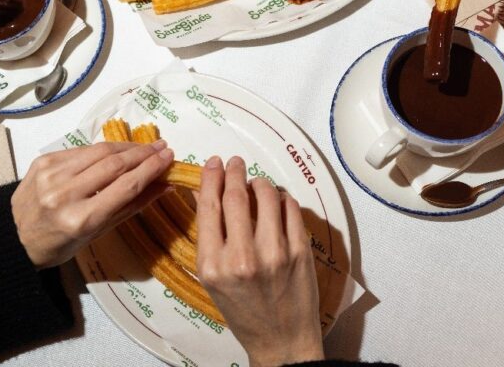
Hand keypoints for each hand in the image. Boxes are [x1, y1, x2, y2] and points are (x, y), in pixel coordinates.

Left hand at [12, 141, 173, 269]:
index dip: (150, 169)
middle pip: (114, 165)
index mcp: (81, 219)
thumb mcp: (97, 233)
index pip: (125, 186)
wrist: (13, 237)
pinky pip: (81, 150)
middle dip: (142, 153)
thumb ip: (131, 206)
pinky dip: (102, 149)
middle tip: (161, 147)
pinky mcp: (43, 161)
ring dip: (125, 147)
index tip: (168, 157)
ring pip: (98, 151)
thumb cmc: (60, 244)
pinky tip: (116, 150)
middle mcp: (65, 194)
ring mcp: (51, 175)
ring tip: (144, 147)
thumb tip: (164, 185)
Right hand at [196, 156, 323, 366]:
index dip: (211, 178)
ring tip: (257, 184)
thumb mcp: (212, 278)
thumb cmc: (243, 311)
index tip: (214, 163)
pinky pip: (290, 208)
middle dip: (234, 172)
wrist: (280, 340)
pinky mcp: (299, 252)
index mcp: (213, 265)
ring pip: (267, 196)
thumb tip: (204, 194)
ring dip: (260, 183)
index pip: (209, 206)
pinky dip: (282, 198)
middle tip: (235, 163)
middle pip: (236, 196)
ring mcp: (274, 254)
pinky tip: (278, 201)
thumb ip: (208, 236)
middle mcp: (241, 258)